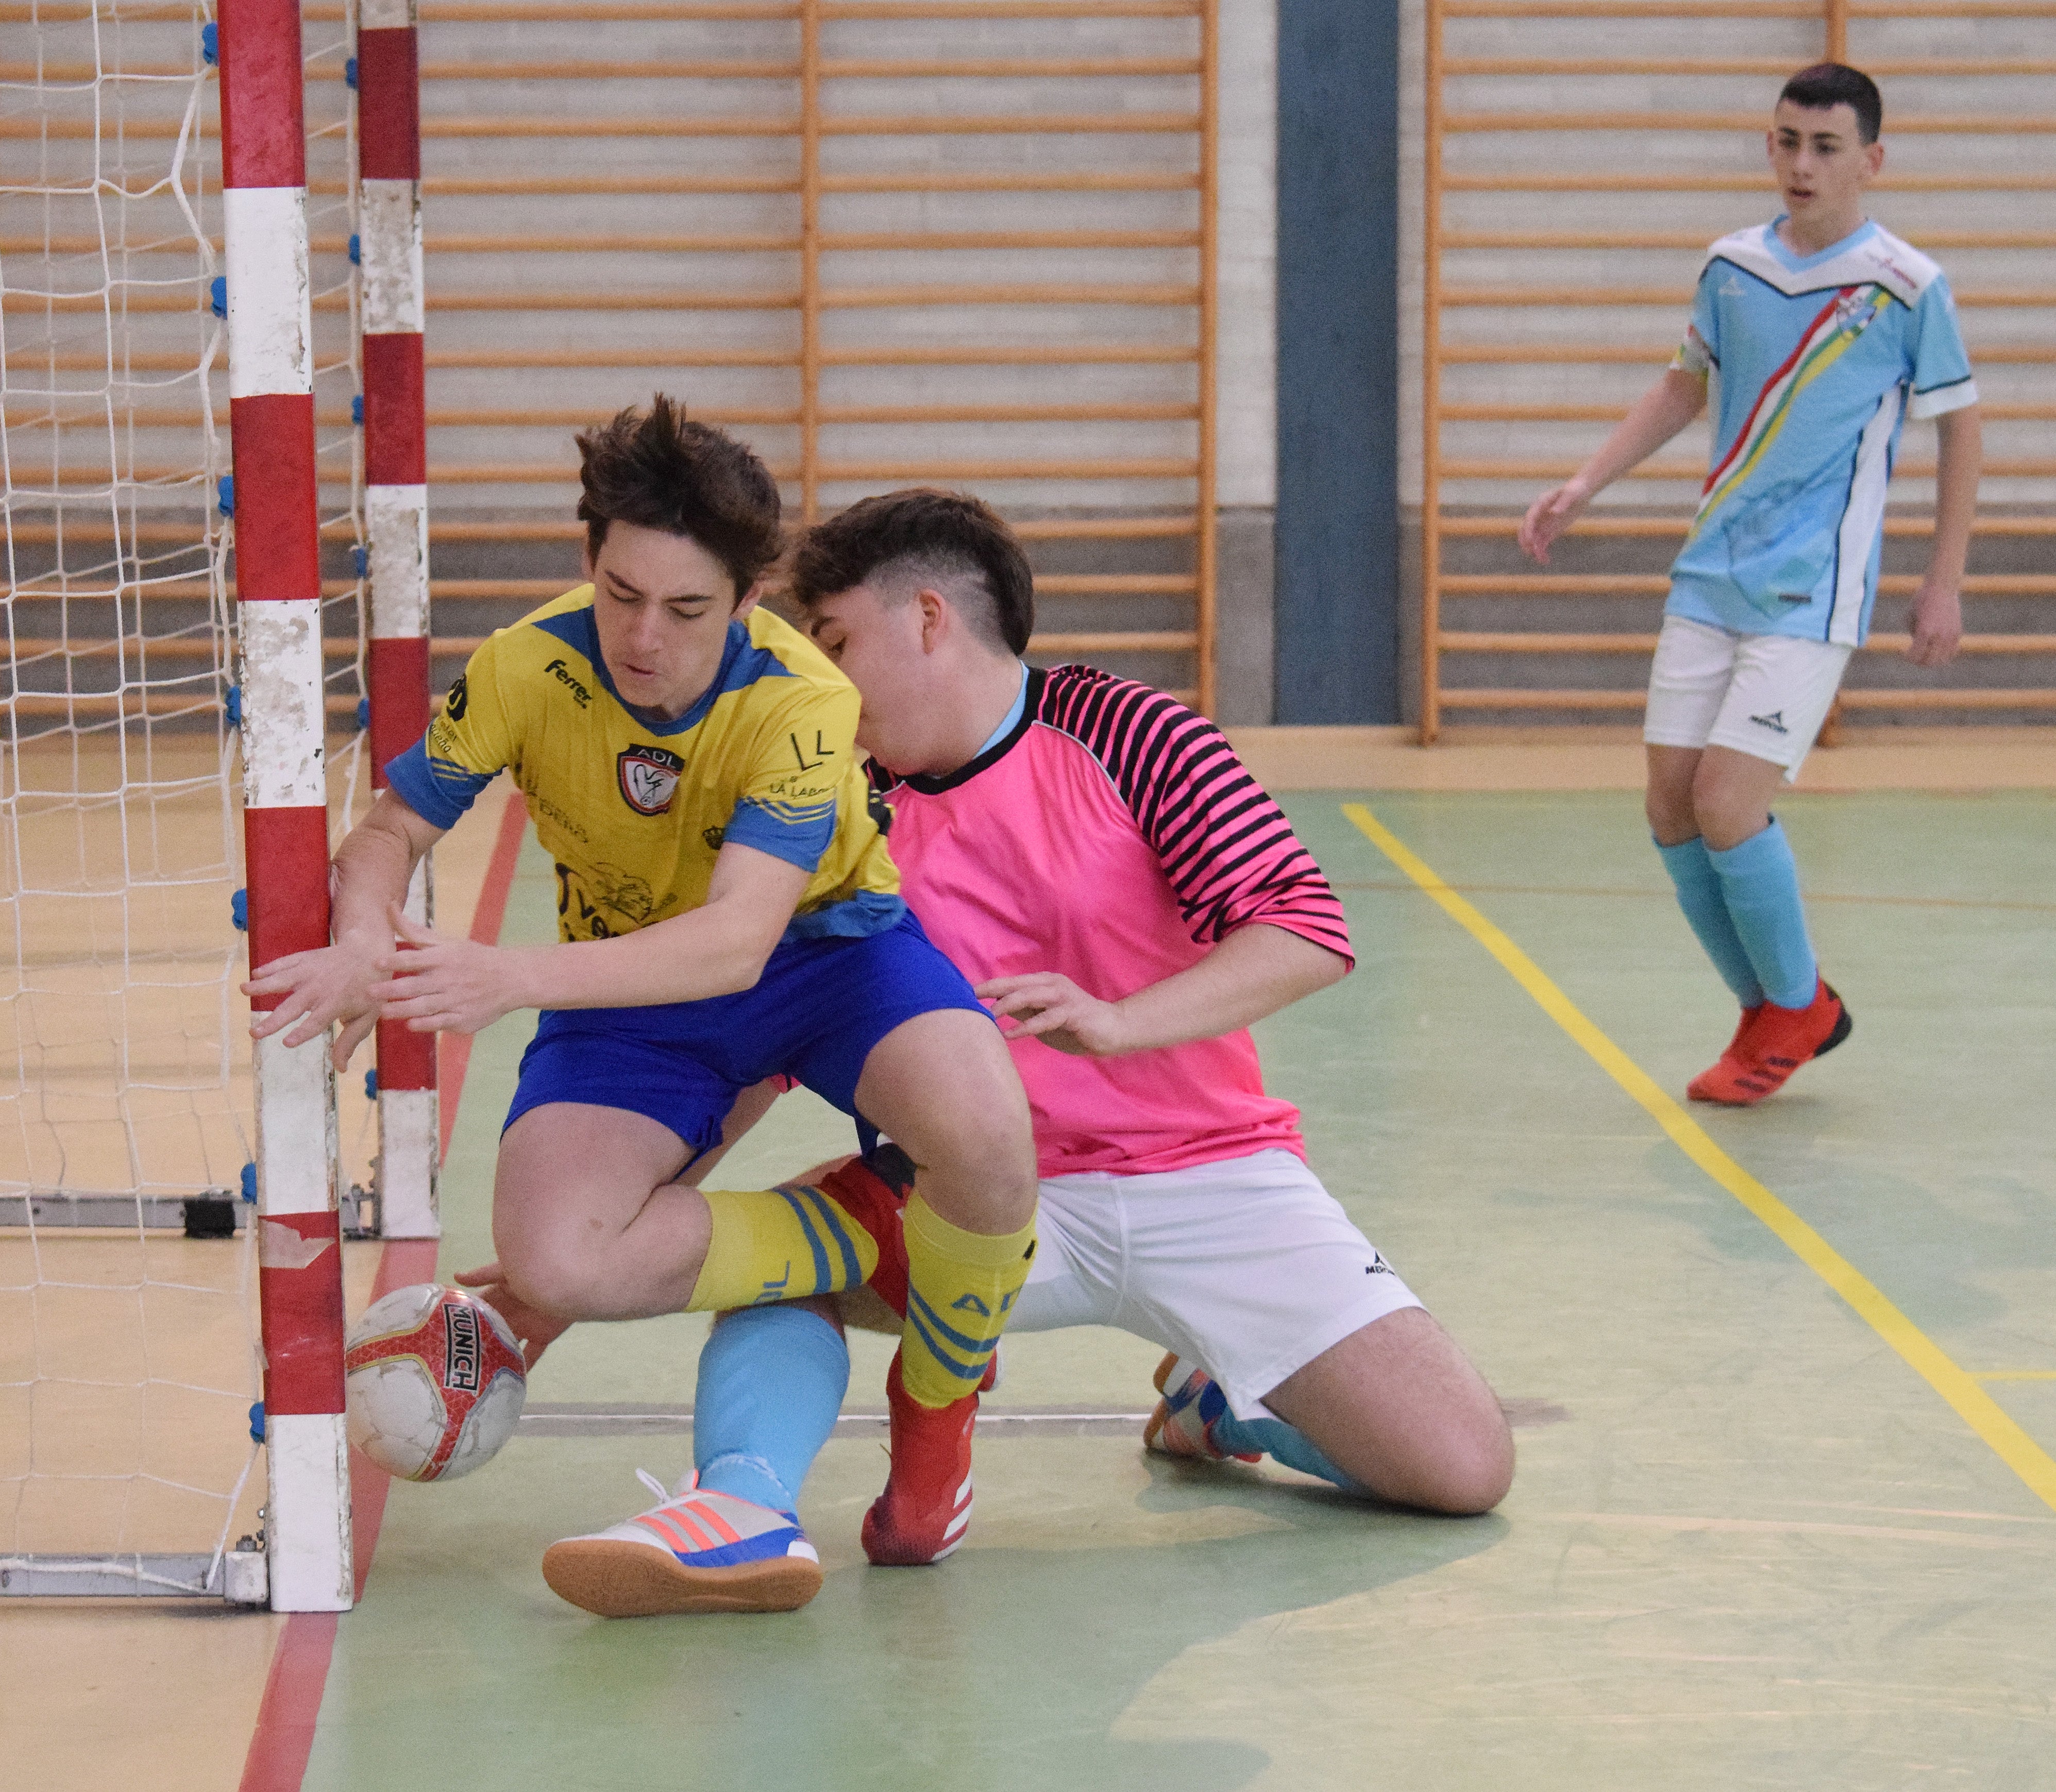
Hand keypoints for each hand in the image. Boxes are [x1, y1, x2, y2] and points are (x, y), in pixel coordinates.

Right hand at [243, 934, 386, 1066]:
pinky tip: (255, 975)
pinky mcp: (305, 959)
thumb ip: (350, 1041)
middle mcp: (320, 988)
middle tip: (254, 1033)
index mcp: (336, 1003)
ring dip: (263, 985)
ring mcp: (311, 971)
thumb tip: (341, 1069)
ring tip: (243, 989)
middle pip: (293, 1006)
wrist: (370, 952)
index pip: (317, 1021)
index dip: (303, 1032)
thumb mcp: (367, 1017)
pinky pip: (286, 963)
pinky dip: (270, 967)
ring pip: (284, 979)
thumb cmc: (368, 991)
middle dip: (273, 1021)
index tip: (287, 1043)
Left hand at [366, 904, 530, 1035]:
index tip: (376, 962)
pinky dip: (425, 1024)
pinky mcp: (463, 1019)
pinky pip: (441, 1023)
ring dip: (402, 1009)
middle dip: (391, 989)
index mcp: (443, 957)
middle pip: (415, 985)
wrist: (512, 978)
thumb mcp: (446, 942)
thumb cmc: (473, 958)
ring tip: (383, 1012)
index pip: (415, 958)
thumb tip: (388, 906)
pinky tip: (410, 1024)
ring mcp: (456, 1000)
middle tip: (369, 992)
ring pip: (424, 1006)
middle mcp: (448, 979)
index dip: (394, 960)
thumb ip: (413, 930)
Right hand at [453, 1262, 570, 1369]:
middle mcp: (510, 1314)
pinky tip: (512, 1382)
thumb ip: (483, 1275)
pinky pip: (531, 1355)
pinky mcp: (542, 1337)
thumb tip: (457, 1276)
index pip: (478, 1311)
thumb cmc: (536, 1269)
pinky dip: (524, 1367)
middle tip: (457, 1363)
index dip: (464, 1323)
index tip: (446, 1337)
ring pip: (507, 1345)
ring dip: (496, 1357)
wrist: (572, 1280)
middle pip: (491, 1332)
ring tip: (477, 1375)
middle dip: (477, 1345)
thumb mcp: (506, 1270)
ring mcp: (525, 1327)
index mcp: (500, 1296)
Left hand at [977, 971, 1132, 1057]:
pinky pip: (1046, 1018)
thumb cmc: (1075, 1025)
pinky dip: (1026, 1026)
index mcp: (1043, 982)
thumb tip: (995, 1010)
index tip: (964, 992)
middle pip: (1016, 984)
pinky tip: (1010, 1033)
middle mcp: (1052, 984)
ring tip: (987, 1016)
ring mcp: (1063, 997)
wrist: (1113, 1029)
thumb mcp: (1043, 1016)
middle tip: (968, 999)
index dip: (988, 985)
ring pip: (1029, 996)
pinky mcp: (1073, 1013)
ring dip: (1006, 1005)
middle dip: (991, 990)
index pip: (1011, 981)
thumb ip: (1024, 1011)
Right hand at [1516, 479, 1591, 564]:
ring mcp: (1544, 523)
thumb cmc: (1576, 489)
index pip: (1530, 518)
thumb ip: (1562, 502)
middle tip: (1531, 552)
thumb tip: (1553, 512)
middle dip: (1527, 541)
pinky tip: (1546, 560)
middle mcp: (1539, 515)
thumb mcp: (1571, 494)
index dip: (1528, 529)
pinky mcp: (1550, 530)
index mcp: (1540, 504)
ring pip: (1534, 539)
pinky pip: (1542, 543)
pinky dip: (1542, 552)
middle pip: (1526, 530)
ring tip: (1543, 560)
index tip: (1530, 540)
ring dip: (1535, 550)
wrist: (1582, 492)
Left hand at [1905, 578, 1962, 667]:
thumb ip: (1912, 632)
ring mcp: (1950, 635)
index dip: (1907, 657)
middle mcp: (1939, 635)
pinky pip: (1952, 652)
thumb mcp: (1909, 616)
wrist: (1942, 587)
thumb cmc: (1921, 599)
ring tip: (1924, 654)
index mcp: (1925, 631)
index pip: (1915, 656)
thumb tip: (1916, 646)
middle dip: (1919, 662)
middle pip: (1929, 661)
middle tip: (1913, 656)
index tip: (1903, 652)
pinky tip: (1936, 651)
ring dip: (1931, 661)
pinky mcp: (1957, 633)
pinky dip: (1944, 656)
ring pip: (1942, 660)